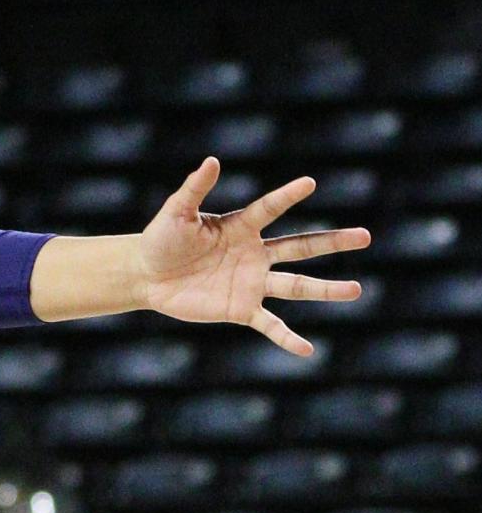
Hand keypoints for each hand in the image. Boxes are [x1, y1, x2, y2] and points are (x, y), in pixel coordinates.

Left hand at [136, 158, 369, 355]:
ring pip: (296, 286)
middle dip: (332, 242)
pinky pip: (269, 325)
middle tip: (365, 236)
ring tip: (355, 290)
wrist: (146, 276)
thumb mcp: (176, 213)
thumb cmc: (161, 239)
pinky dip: (287, 338)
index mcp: (241, 227)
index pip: (269, 209)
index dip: (287, 196)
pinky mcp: (240, 308)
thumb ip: (194, 189)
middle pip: (300, 247)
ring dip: (325, 290)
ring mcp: (251, 283)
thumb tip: (212, 161)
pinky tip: (307, 351)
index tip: (309, 183)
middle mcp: (255, 254)